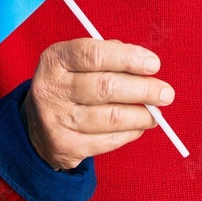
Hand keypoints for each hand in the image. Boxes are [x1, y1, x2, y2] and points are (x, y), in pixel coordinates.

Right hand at [22, 38, 174, 169]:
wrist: (36, 125)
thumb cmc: (70, 85)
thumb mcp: (77, 62)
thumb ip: (109, 56)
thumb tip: (146, 66)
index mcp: (55, 60)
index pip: (94, 54)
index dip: (128, 58)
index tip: (154, 64)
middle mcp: (51, 89)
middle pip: (105, 87)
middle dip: (143, 90)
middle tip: (165, 93)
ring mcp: (56, 120)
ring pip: (110, 118)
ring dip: (141, 116)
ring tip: (155, 113)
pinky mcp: (65, 146)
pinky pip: (107, 141)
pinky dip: (130, 133)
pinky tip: (138, 127)